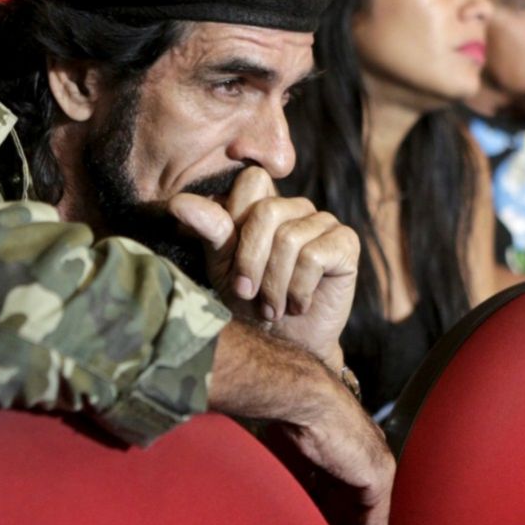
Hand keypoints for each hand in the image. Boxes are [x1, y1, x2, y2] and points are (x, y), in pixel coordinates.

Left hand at [169, 167, 359, 368]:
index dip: (235, 213)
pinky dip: (299, 289)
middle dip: (250, 260)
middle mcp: (295, 207)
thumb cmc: (250, 303)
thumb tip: (178, 202)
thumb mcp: (222, 268)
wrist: (286, 345)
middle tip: (246, 294)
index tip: (226, 256)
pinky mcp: (346, 243)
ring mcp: (324, 222)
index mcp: (264, 206)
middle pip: (267, 211)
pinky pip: (315, 256)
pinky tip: (299, 304)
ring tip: (273, 308)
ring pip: (290, 238)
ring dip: (275, 284)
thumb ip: (209, 231)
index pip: (252, 180)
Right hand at [265, 383, 395, 524]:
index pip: (342, 486)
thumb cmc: (290, 415)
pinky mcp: (379, 475)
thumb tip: (288, 505)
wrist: (303, 395)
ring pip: (366, 513)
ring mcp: (376, 463)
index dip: (331, 513)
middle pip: (355, 502)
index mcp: (345, 441)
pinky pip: (376, 519)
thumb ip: (298, 478)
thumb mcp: (291, 454)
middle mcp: (366, 451)